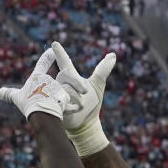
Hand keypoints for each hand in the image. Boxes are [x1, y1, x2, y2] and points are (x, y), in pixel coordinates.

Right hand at [0, 49, 70, 119]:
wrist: (42, 114)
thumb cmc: (28, 104)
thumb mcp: (17, 98)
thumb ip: (8, 94)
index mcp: (37, 77)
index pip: (43, 63)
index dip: (47, 56)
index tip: (52, 50)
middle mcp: (48, 79)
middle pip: (47, 85)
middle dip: (44, 92)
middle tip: (38, 101)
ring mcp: (57, 86)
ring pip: (54, 93)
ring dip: (51, 99)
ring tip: (45, 108)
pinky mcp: (64, 95)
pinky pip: (60, 100)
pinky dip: (58, 104)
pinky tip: (54, 110)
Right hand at [51, 41, 115, 155]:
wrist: (87, 124)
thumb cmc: (92, 104)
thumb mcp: (98, 85)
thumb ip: (103, 70)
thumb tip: (113, 54)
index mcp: (70, 77)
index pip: (64, 62)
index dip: (60, 53)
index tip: (54, 43)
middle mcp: (61, 83)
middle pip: (66, 75)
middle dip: (77, 83)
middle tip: (85, 91)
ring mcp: (56, 94)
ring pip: (64, 89)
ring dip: (77, 98)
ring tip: (81, 106)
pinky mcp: (55, 106)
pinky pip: (62, 101)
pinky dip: (72, 107)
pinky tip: (75, 111)